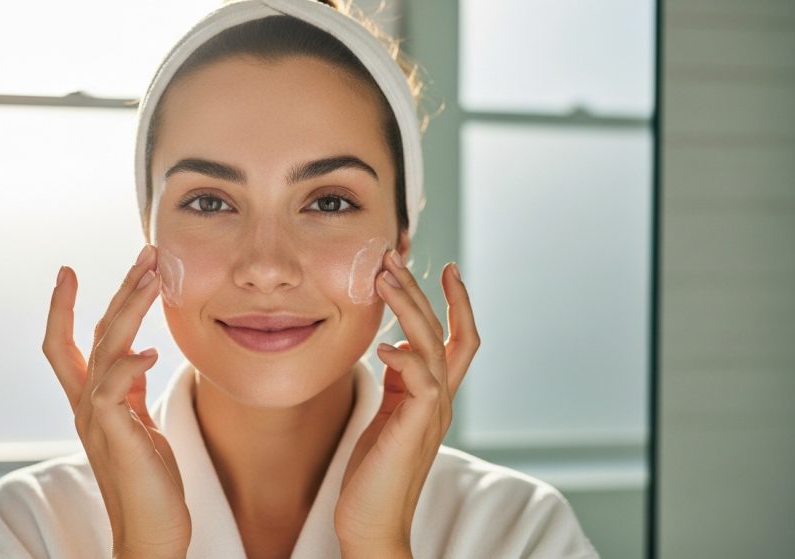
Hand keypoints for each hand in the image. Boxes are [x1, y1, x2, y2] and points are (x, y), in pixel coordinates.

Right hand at [42, 245, 190, 558]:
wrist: (149, 530)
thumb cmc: (148, 478)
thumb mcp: (137, 421)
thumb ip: (129, 388)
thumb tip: (135, 352)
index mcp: (91, 401)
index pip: (67, 344)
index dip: (63, 308)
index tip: (67, 271)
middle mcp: (86, 405)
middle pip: (92, 334)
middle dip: (118, 290)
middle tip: (146, 254)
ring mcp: (97, 420)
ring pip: (105, 349)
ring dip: (129, 309)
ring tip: (153, 277)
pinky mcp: (115, 435)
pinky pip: (114, 389)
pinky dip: (131, 364)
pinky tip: (152, 350)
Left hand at [334, 252, 480, 557]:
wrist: (372, 522)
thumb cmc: (374, 469)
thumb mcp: (388, 413)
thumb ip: (398, 381)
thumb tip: (395, 346)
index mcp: (434, 393)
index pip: (459, 338)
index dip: (456, 302)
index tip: (445, 267)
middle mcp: (441, 399)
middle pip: (444, 331)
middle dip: (420, 290)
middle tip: (392, 258)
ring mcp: (432, 413)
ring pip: (431, 345)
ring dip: (408, 308)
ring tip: (384, 280)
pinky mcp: (415, 428)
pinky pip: (420, 382)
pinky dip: (404, 358)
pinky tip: (382, 345)